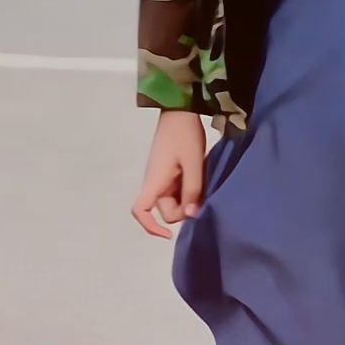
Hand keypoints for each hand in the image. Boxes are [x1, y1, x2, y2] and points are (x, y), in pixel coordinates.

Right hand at [131, 111, 207, 239]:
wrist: (181, 109)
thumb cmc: (185, 135)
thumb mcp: (193, 164)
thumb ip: (192, 190)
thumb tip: (190, 216)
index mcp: (154, 182)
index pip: (140, 211)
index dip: (151, 227)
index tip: (169, 234)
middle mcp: (154, 182)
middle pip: (165, 209)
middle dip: (183, 209)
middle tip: (203, 195)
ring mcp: (162, 176)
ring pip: (173, 200)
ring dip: (188, 198)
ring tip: (204, 183)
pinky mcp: (169, 170)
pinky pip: (177, 189)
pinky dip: (188, 190)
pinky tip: (201, 180)